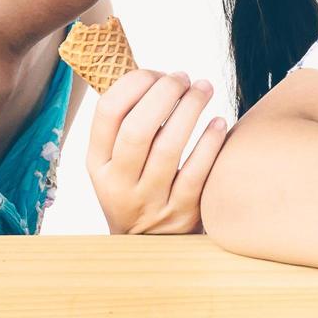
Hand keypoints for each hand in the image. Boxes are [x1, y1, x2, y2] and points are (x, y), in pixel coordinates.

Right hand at [86, 69, 227, 233]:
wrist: (148, 246)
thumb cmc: (136, 185)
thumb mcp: (115, 161)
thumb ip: (126, 122)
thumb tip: (152, 71)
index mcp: (98, 164)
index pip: (108, 113)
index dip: (134, 84)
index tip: (156, 73)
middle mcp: (119, 184)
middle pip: (137, 130)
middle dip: (164, 93)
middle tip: (183, 76)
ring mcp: (151, 201)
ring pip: (168, 148)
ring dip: (189, 109)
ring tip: (203, 88)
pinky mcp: (182, 213)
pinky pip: (197, 173)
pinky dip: (210, 143)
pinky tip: (219, 122)